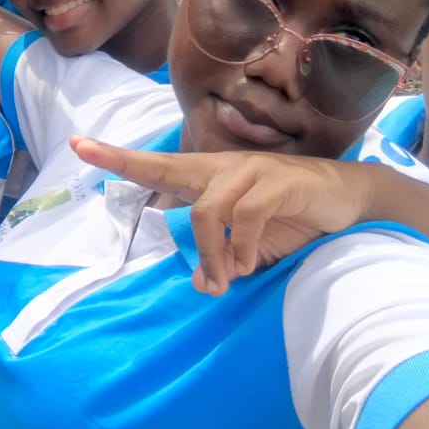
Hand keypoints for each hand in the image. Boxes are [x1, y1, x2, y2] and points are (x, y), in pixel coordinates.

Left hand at [70, 136, 368, 295]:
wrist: (350, 201)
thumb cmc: (290, 218)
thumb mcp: (248, 247)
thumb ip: (222, 260)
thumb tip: (201, 284)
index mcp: (207, 179)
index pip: (155, 167)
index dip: (116, 158)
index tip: (77, 145)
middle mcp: (221, 169)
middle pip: (165, 168)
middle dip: (121, 160)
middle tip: (82, 151)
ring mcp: (248, 172)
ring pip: (207, 211)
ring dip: (211, 253)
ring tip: (224, 280)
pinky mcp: (277, 183)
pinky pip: (245, 216)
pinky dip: (240, 246)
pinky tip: (245, 265)